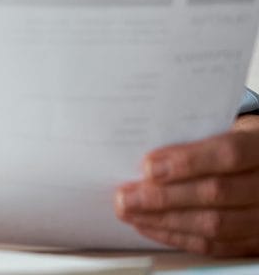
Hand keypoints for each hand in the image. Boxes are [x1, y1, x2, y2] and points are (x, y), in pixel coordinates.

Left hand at [115, 115, 258, 255]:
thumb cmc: (233, 143)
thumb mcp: (220, 127)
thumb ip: (191, 141)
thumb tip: (147, 161)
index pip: (229, 154)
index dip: (187, 161)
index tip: (148, 166)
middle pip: (217, 193)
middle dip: (164, 197)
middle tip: (126, 196)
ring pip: (215, 225)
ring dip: (164, 220)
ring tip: (130, 212)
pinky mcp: (254, 240)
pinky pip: (216, 245)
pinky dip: (177, 237)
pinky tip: (150, 226)